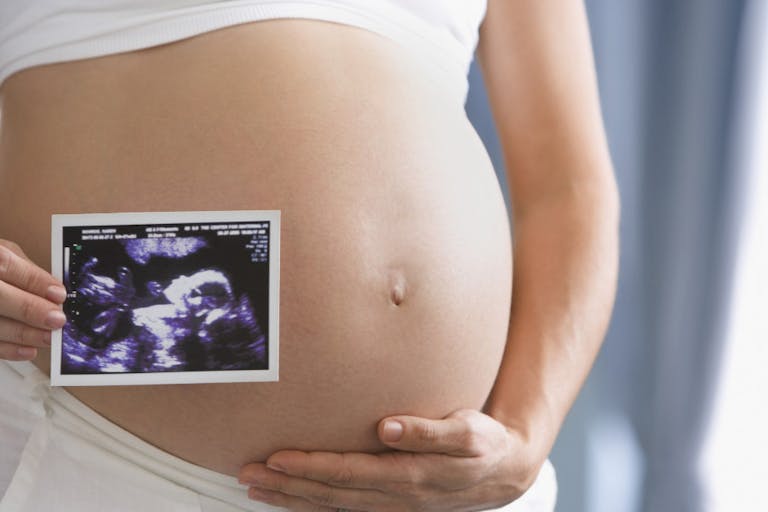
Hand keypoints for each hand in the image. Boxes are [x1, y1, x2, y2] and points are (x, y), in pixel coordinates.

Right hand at [0, 240, 66, 359]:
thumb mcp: (4, 252)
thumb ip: (26, 271)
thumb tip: (54, 293)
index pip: (7, 266)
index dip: (36, 282)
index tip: (59, 295)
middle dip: (30, 310)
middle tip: (57, 320)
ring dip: (23, 334)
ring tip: (48, 337)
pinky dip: (8, 349)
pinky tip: (28, 350)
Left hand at [238, 409, 543, 511]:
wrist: (504, 474)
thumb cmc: (483, 444)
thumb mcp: (468, 431)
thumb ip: (429, 430)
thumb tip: (387, 427)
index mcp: (411, 478)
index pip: (349, 474)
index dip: (311, 467)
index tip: (277, 458)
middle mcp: (396, 498)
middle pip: (331, 494)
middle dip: (287, 485)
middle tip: (247, 473)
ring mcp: (393, 507)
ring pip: (333, 507)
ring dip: (292, 499)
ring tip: (256, 488)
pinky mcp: (392, 506)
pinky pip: (345, 511)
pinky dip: (314, 507)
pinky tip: (291, 500)